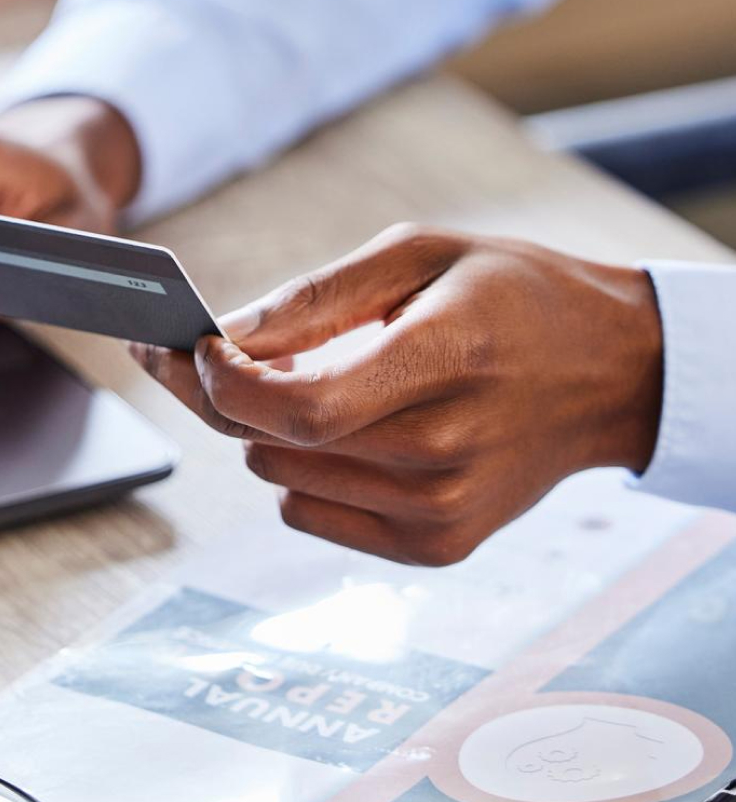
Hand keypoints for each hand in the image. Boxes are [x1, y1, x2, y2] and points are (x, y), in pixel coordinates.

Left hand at [132, 224, 663, 565]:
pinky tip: (345, 431)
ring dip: (264, 430)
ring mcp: (443, 511)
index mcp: (449, 359)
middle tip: (206, 352)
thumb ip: (314, 298)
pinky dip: (299, 471)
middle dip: (219, 394)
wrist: (611, 374)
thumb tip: (222, 334)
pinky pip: (305, 513)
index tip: (189, 345)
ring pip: (277, 478)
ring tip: (307, 382)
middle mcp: (447, 449)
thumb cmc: (513, 297)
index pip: (301, 407)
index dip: (223, 383)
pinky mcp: (436, 546)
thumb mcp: (420, 255)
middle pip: (273, 444)